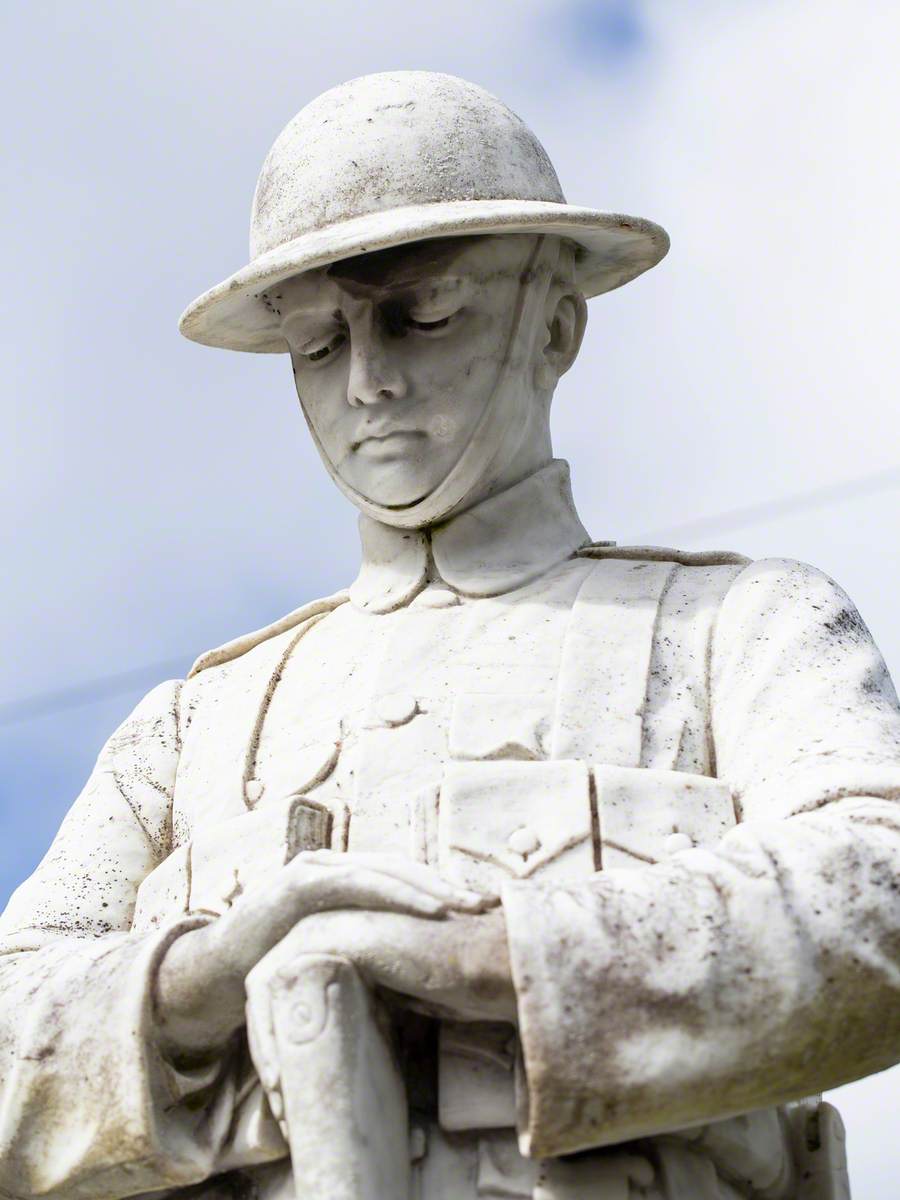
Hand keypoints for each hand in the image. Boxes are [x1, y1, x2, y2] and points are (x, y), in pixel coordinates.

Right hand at [155, 851, 491, 1055]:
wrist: (216, 976)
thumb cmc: (277, 968)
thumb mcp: (332, 952)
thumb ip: (366, 944)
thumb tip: (416, 964)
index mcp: (343, 880)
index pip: (402, 877)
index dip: (441, 888)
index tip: (482, 908)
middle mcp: (333, 866)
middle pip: (401, 869)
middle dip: (446, 885)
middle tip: (487, 904)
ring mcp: (315, 868)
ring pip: (385, 870)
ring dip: (429, 887)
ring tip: (464, 905)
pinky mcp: (299, 881)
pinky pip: (357, 882)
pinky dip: (395, 892)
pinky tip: (427, 907)